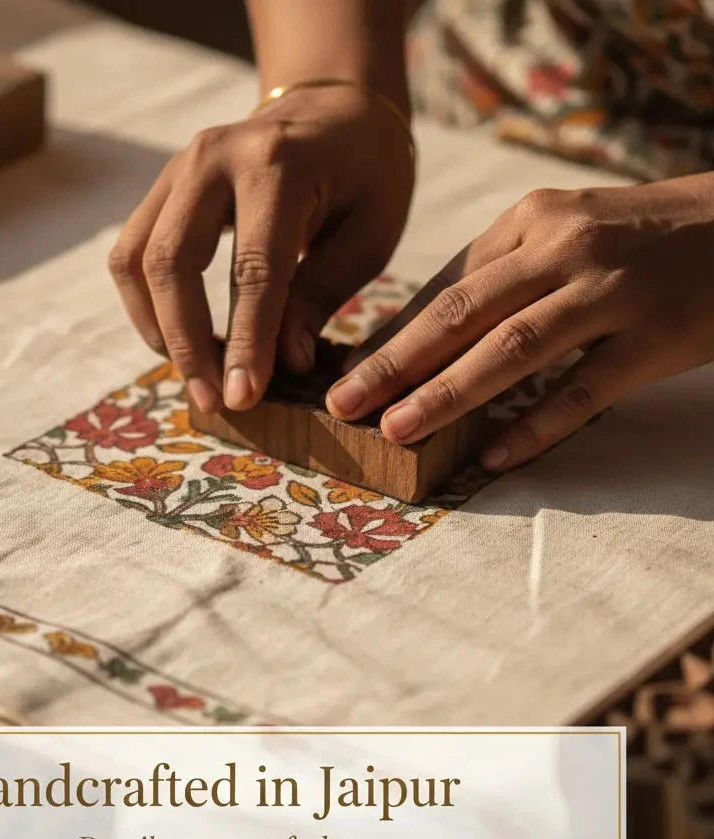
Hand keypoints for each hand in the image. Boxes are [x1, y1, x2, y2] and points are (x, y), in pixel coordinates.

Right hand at [108, 85, 414, 412]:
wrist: (334, 107)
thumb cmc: (366, 175)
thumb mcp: (369, 234)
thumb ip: (321, 295)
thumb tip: (282, 365)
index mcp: (278, 165)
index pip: (252, 269)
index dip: (243, 342)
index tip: (242, 399)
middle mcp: (214, 158)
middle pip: (173, 263)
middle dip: (187, 344)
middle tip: (212, 401)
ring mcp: (178, 168)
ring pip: (137, 261)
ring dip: (158, 329)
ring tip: (194, 377)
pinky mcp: (162, 188)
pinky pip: (132, 254)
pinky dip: (147, 306)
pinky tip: (178, 340)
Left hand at [328, 174, 713, 471]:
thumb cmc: (635, 237)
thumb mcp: (562, 232)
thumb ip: (498, 275)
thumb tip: (418, 334)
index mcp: (530, 222)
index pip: (444, 286)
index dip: (390, 333)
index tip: (345, 372)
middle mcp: (563, 248)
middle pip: (461, 313)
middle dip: (393, 362)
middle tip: (343, 404)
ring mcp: (611, 291)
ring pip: (513, 348)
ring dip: (447, 393)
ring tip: (396, 430)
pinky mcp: (656, 336)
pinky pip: (583, 389)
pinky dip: (535, 424)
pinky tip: (493, 456)